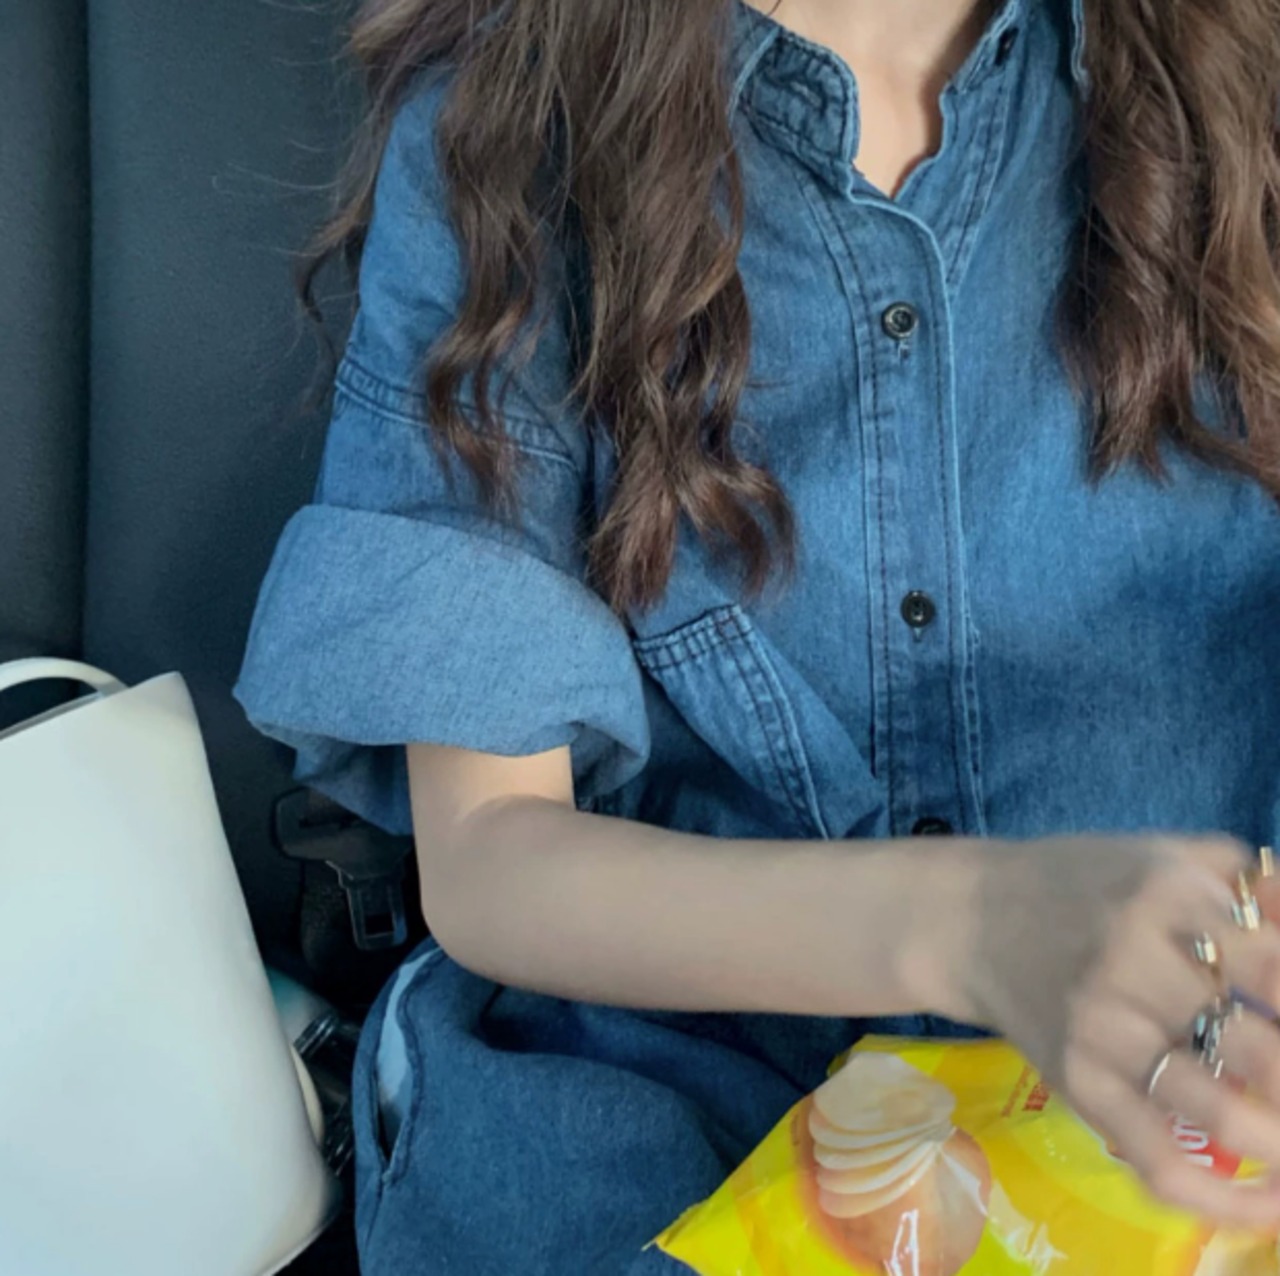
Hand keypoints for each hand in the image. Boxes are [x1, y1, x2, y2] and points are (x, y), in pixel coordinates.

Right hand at [950, 835, 1279, 1226]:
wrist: (968, 919)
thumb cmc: (1079, 884)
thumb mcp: (1163, 854)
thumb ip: (1252, 885)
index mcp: (1165, 895)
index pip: (1276, 967)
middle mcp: (1132, 963)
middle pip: (1259, 1046)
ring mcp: (1101, 1030)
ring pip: (1216, 1110)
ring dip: (1278, 1142)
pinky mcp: (1077, 1082)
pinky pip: (1153, 1155)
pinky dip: (1220, 1201)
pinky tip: (1268, 1210)